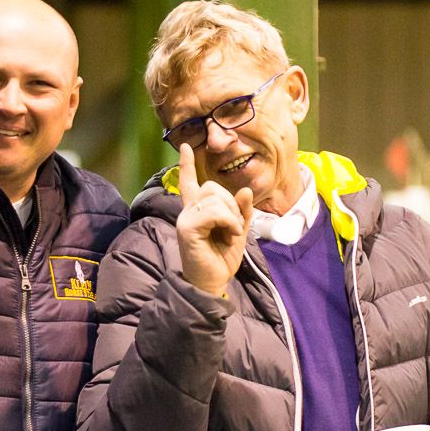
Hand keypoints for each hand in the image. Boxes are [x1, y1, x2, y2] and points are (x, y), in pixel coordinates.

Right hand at [175, 144, 252, 296]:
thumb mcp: (238, 230)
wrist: (212, 282)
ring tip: (231, 234)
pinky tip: (230, 234)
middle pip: (212, 186)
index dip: (187, 165)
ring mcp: (185, 219)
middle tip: (234, 227)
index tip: (185, 147)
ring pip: (214, 197)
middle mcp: (188, 212)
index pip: (190, 183)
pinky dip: (228, 221)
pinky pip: (213, 212)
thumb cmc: (221, 259)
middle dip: (231, 203)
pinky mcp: (187, 228)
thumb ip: (241, 211)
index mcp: (197, 211)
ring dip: (232, 215)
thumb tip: (244, 190)